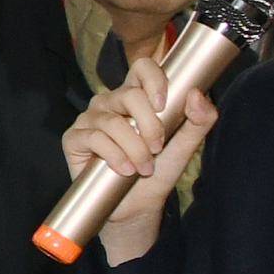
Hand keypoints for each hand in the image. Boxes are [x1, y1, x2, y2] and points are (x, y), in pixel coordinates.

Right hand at [58, 79, 218, 260]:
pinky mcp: (74, 138)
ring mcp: (90, 119)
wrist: (137, 205)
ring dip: (134, 148)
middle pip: (129, 95)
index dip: (154, 80)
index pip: (141, 67)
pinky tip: (124, 170)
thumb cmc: (159, 170)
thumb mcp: (185, 145)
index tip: (164, 105)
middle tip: (157, 148)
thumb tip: (197, 95)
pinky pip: (93, 138)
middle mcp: (111, 102)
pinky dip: (113, 155)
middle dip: (149, 124)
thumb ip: (199, 120)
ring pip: (113, 121)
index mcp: (137, 96)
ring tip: (143, 168)